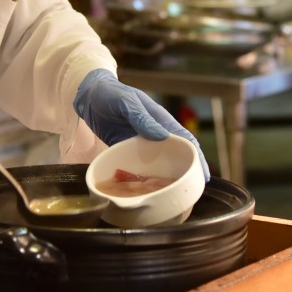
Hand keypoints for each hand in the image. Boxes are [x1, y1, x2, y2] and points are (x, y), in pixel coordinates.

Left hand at [73, 69, 210, 180]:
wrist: (88, 95)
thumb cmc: (110, 93)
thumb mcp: (126, 102)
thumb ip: (142, 118)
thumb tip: (163, 137)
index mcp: (160, 120)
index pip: (185, 140)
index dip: (197, 157)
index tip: (203, 175)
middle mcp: (154, 134)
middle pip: (175, 156)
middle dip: (185, 173)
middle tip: (191, 193)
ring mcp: (141, 144)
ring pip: (158, 164)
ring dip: (165, 179)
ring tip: (172, 198)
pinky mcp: (126, 150)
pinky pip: (139, 166)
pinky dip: (144, 179)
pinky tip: (145, 192)